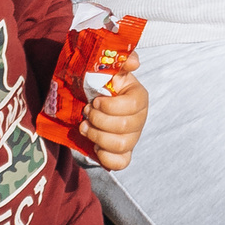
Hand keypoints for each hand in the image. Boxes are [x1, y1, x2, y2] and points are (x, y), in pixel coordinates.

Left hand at [80, 53, 148, 169]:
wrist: (93, 103)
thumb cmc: (101, 86)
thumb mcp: (109, 70)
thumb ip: (121, 61)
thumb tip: (134, 62)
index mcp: (139, 97)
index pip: (132, 106)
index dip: (110, 107)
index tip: (95, 102)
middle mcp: (140, 119)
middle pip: (124, 127)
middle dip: (99, 121)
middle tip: (86, 113)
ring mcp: (133, 138)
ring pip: (120, 145)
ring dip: (97, 136)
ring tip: (85, 127)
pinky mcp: (123, 154)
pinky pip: (120, 163)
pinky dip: (105, 157)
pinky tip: (94, 145)